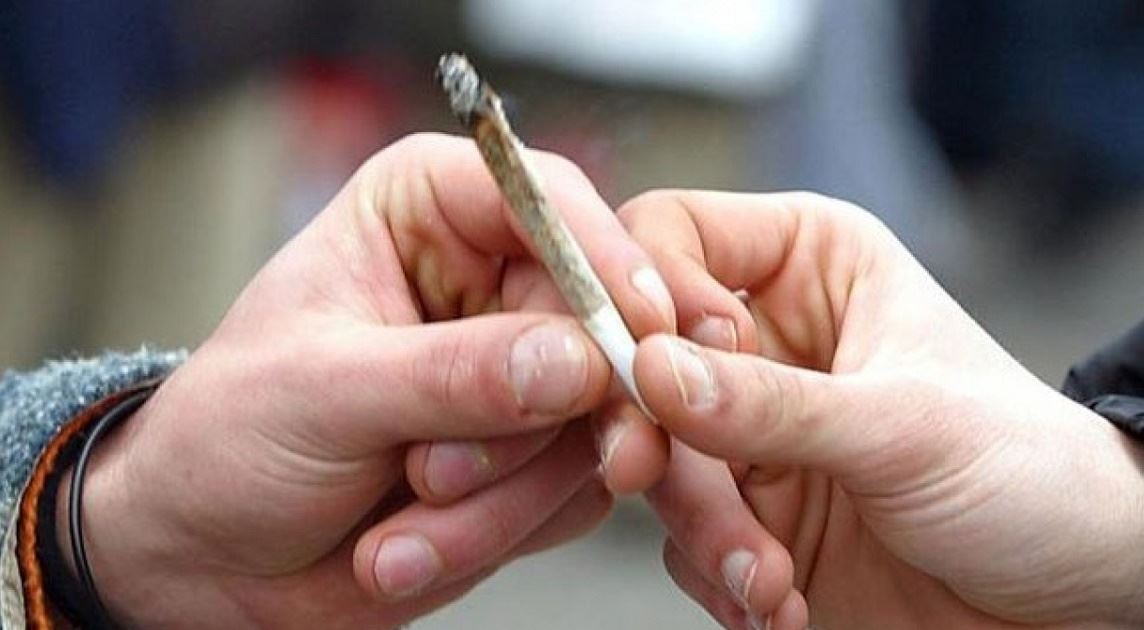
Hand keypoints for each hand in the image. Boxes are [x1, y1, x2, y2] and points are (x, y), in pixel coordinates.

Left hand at [71, 134, 675, 627]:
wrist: (213, 561)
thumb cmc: (231, 440)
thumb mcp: (324, 392)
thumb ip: (452, 375)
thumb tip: (577, 362)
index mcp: (432, 212)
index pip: (549, 203)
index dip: (602, 261)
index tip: (635, 329)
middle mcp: (492, 283)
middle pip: (597, 323)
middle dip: (528, 423)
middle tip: (437, 476)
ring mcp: (524, 374)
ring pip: (597, 422)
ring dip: (499, 496)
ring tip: (398, 522)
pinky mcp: (539, 455)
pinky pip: (579, 490)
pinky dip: (504, 531)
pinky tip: (412, 543)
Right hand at [616, 190, 1143, 627]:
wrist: (1073, 596)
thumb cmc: (1026, 471)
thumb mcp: (903, 424)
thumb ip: (770, 405)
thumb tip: (651, 371)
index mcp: (806, 263)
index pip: (675, 236)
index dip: (642, 287)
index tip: (649, 357)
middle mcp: (764, 340)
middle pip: (641, 355)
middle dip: (652, 430)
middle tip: (645, 471)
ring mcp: (748, 432)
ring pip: (655, 457)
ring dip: (702, 526)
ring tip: (765, 576)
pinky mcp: (747, 515)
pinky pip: (682, 539)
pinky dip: (720, 575)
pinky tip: (781, 600)